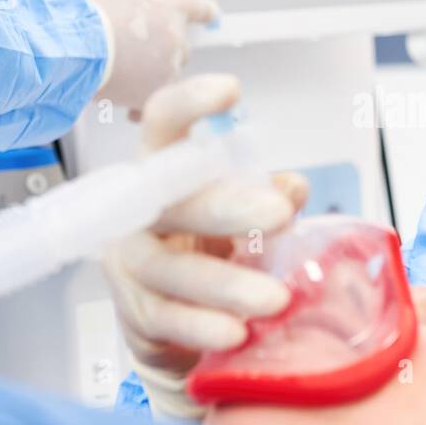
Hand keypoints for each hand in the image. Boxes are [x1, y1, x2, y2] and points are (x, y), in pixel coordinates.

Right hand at [89, 0, 218, 117]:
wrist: (79, 48)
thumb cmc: (88, 22)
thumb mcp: (117, 7)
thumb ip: (138, 19)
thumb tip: (139, 39)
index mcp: (168, 10)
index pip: (195, 8)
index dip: (207, 12)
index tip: (216, 16)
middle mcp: (176, 38)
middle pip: (180, 50)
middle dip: (161, 57)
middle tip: (133, 59)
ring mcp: (170, 67)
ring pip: (167, 78)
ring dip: (149, 82)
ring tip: (120, 80)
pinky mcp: (158, 93)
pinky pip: (157, 102)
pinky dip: (143, 105)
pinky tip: (130, 111)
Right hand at [104, 74, 307, 420]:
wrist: (174, 319)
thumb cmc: (209, 245)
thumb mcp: (241, 215)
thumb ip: (267, 195)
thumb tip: (295, 187)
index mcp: (162, 169)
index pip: (163, 124)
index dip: (189, 104)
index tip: (230, 91)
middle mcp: (136, 210)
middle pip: (170, 201)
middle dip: (226, 207)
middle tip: (280, 213)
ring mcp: (130, 263)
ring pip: (170, 269)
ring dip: (224, 284)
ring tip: (275, 299)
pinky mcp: (136, 313)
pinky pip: (167, 319)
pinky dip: (201, 327)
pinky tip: (236, 334)